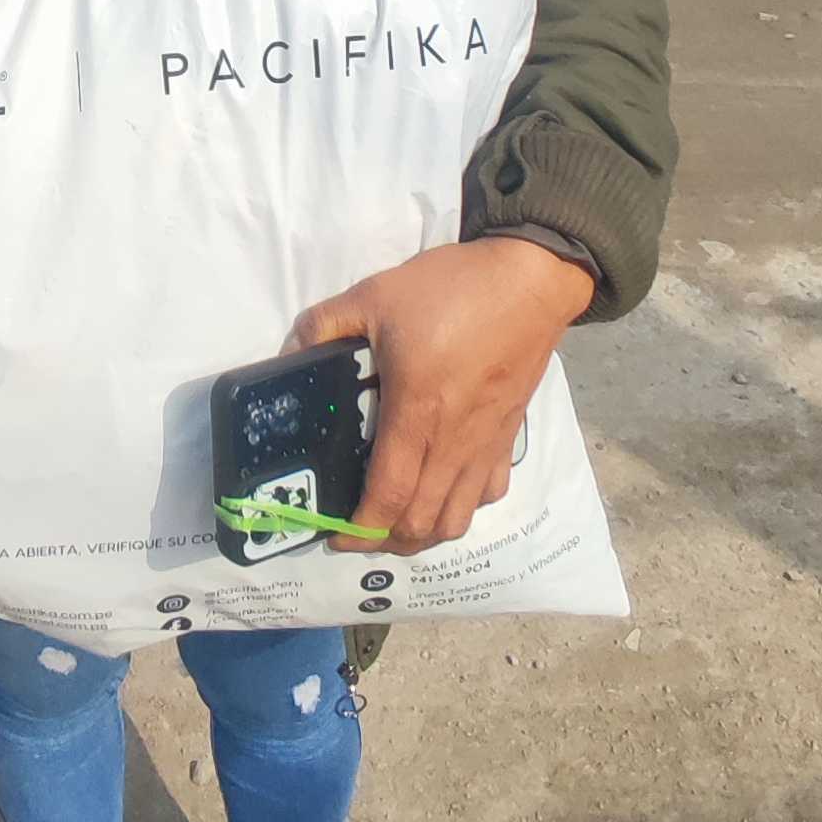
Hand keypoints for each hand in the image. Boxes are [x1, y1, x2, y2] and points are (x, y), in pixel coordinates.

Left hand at [293, 238, 595, 555]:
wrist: (531, 280)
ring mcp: (486, 444)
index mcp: (417, 414)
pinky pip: (488, 493)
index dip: (359, 530)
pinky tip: (443, 489)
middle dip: (385, 541)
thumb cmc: (453, 290)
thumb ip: (324, 324)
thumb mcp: (375, 294)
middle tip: (358, 529)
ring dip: (424, 532)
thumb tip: (290, 352)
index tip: (333, 535)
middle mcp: (454, 442)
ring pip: (459, 519)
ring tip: (397, 521)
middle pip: (423, 523)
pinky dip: (463, 506)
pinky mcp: (508, 435)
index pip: (389, 497)